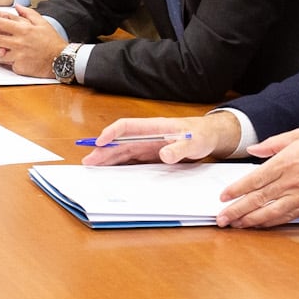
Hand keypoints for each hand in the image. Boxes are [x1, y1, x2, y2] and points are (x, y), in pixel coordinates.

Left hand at [0, 6, 64, 76]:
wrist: (60, 59)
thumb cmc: (51, 41)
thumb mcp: (42, 23)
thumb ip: (28, 13)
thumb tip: (17, 6)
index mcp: (23, 28)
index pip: (0, 20)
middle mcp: (19, 40)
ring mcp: (18, 54)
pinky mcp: (19, 65)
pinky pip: (4, 62)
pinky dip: (0, 58)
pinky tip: (0, 55)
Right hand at [81, 112, 235, 165]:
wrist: (209, 137)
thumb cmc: (202, 135)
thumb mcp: (195, 142)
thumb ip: (180, 148)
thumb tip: (164, 155)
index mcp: (154, 127)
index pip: (127, 126)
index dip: (112, 133)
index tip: (100, 142)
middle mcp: (147, 136)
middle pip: (120, 141)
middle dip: (103, 150)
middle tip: (88, 161)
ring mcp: (147, 145)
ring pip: (122, 151)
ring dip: (107, 158)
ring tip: (92, 166)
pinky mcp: (150, 155)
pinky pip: (131, 159)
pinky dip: (119, 165)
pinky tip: (109, 172)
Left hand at [215, 128, 298, 227]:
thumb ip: (273, 143)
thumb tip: (253, 150)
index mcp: (285, 162)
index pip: (253, 179)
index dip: (236, 190)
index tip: (222, 197)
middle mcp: (290, 182)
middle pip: (257, 200)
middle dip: (236, 211)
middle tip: (221, 219)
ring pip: (269, 213)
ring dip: (249, 221)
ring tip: (235, 226)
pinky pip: (285, 218)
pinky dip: (270, 223)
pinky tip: (258, 225)